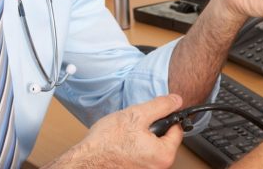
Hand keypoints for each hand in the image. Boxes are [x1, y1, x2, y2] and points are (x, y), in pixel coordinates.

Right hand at [47, 95, 185, 168]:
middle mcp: (159, 167)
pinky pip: (142, 156)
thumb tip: (176, 101)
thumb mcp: (136, 115)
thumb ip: (160, 106)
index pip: (177, 130)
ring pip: (152, 147)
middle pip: (165, 140)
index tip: (156, 114)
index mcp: (164, 155)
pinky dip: (134, 148)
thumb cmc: (106, 143)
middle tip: (135, 126)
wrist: (85, 161)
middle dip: (152, 129)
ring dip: (142, 138)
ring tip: (125, 135)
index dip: (167, 117)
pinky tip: (122, 145)